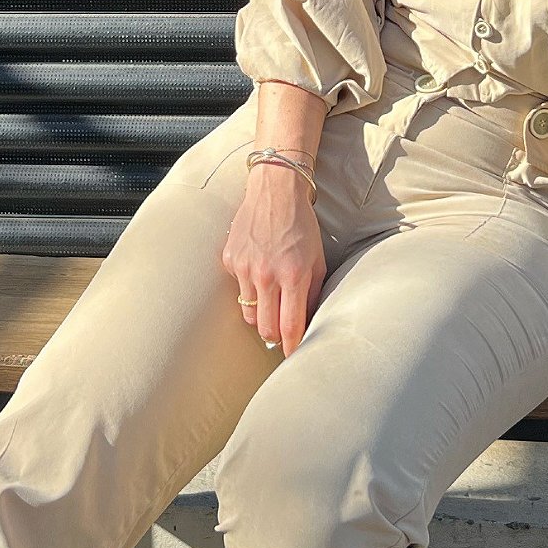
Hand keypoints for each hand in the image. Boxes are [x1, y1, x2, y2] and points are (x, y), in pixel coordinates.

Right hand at [221, 165, 325, 355]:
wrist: (276, 190)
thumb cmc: (302, 225)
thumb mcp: (318, 260)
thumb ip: (312, 294)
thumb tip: (306, 322)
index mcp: (293, 275)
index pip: (291, 327)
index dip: (293, 348)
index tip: (296, 357)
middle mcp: (266, 274)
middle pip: (265, 329)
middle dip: (275, 338)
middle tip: (282, 334)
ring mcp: (244, 267)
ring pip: (249, 313)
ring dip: (261, 314)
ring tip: (271, 300)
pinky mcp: (230, 259)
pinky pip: (238, 288)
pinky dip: (249, 287)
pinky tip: (258, 269)